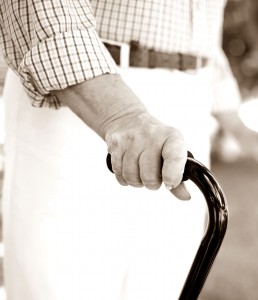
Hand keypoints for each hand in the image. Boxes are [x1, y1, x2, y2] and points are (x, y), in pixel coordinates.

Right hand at [54, 74, 189, 199]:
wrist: (127, 119)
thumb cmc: (155, 141)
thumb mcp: (171, 151)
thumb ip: (178, 175)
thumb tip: (185, 197)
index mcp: (171, 137)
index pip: (174, 157)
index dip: (172, 175)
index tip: (169, 184)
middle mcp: (151, 135)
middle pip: (149, 175)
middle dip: (151, 183)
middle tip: (152, 176)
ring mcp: (131, 138)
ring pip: (131, 176)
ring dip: (136, 181)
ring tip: (140, 172)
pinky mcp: (116, 143)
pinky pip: (118, 173)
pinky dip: (124, 178)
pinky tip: (129, 169)